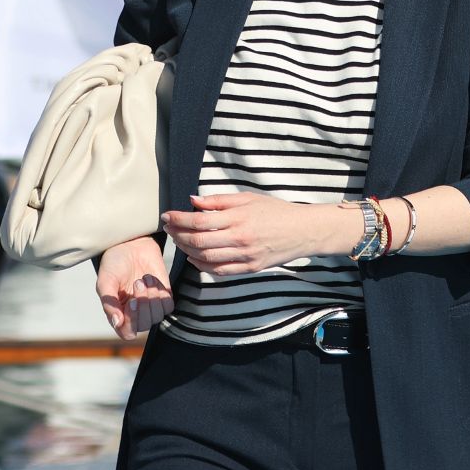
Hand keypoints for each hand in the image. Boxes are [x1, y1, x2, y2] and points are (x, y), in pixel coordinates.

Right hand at [96, 236, 171, 339]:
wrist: (131, 245)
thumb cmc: (114, 264)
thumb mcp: (106, 282)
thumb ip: (109, 303)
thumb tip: (117, 323)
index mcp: (118, 314)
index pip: (128, 333)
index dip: (132, 321)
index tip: (132, 301)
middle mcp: (135, 314)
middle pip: (145, 325)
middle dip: (143, 305)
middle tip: (137, 282)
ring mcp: (150, 305)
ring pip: (158, 316)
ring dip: (152, 297)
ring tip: (143, 278)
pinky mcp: (163, 295)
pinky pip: (168, 305)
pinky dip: (161, 292)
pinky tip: (152, 278)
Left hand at [161, 193, 337, 274]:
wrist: (302, 231)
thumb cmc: (276, 211)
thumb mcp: (249, 199)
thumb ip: (219, 201)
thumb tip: (193, 201)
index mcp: (239, 218)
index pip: (200, 221)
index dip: (179, 219)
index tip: (167, 216)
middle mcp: (240, 239)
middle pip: (198, 241)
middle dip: (178, 234)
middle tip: (169, 228)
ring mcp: (244, 256)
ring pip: (205, 258)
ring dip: (187, 250)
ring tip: (180, 240)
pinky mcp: (248, 268)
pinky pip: (218, 270)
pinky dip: (201, 265)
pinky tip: (195, 256)